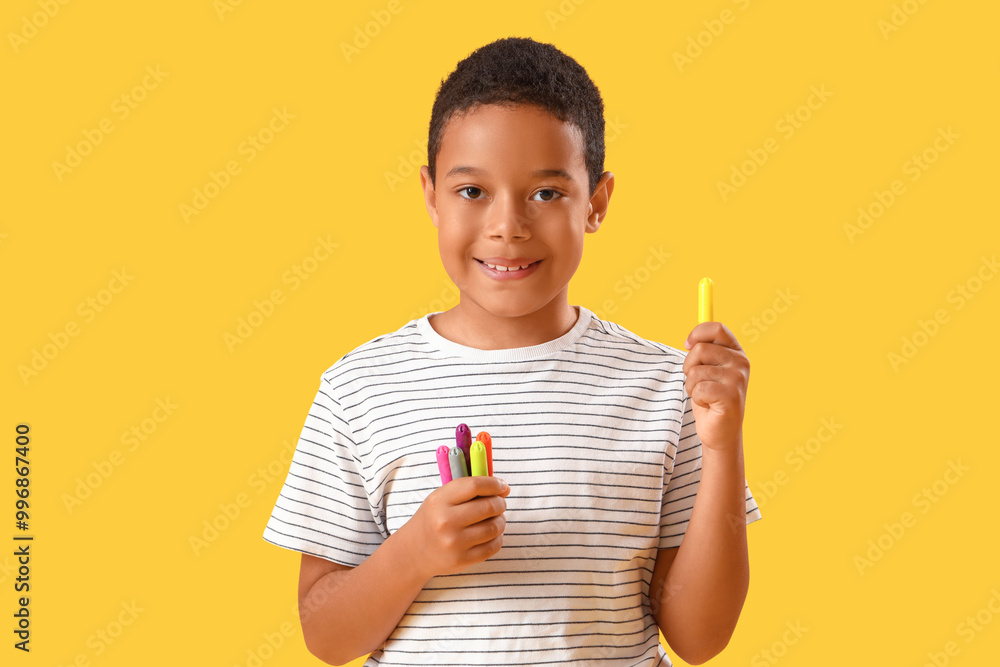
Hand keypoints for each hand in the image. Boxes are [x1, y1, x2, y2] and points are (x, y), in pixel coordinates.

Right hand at [400, 476, 509, 579]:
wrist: (414, 551)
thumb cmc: (433, 519)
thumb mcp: (440, 498)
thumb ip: (468, 489)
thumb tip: (503, 487)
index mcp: (439, 501)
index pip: (474, 485)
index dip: (494, 484)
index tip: (502, 486)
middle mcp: (446, 521)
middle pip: (489, 506)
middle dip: (500, 503)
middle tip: (500, 503)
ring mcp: (454, 543)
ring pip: (494, 527)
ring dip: (501, 520)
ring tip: (495, 519)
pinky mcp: (462, 560)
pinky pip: (493, 546)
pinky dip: (498, 538)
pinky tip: (491, 534)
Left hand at [682, 322, 749, 451]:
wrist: (720, 430)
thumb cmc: (710, 397)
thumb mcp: (707, 369)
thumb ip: (703, 351)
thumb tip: (690, 340)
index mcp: (736, 352)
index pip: (716, 328)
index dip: (696, 334)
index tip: (687, 345)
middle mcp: (741, 362)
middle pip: (699, 349)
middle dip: (689, 367)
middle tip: (698, 382)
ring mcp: (737, 379)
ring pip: (695, 371)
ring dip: (692, 386)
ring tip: (704, 395)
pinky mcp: (731, 396)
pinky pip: (698, 388)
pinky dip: (696, 398)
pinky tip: (708, 404)